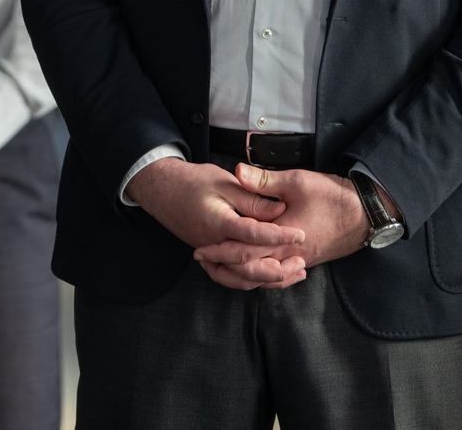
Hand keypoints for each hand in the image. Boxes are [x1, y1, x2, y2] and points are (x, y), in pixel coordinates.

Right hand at [128, 158, 305, 290]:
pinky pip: (232, 276)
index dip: (279, 236)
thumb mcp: (223, 181)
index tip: (301, 235)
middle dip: (277, 269)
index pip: (253, 235)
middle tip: (300, 262)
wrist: (160, 190)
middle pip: (247, 268)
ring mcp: (211, 254)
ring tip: (293, 273)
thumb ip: (251, 199)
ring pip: (241, 278)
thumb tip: (279, 212)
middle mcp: (214, 245)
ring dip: (268, 279)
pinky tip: (271, 276)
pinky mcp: (211, 257)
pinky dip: (253, 280)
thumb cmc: (192, 182)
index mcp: (218, 223)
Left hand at [189, 165, 376, 284]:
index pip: (244, 253)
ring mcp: (299, 260)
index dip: (220, 252)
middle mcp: (290, 256)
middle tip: (204, 261)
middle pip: (251, 272)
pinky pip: (278, 276)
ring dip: (240, 275)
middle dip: (225, 268)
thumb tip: (237, 171)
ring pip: (265, 278)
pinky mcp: (306, 260)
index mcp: (284, 239)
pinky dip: (261, 276)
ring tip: (220, 267)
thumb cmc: (333, 197)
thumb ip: (264, 181)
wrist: (366, 214)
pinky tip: (251, 271)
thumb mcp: (297, 181)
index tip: (201, 250)